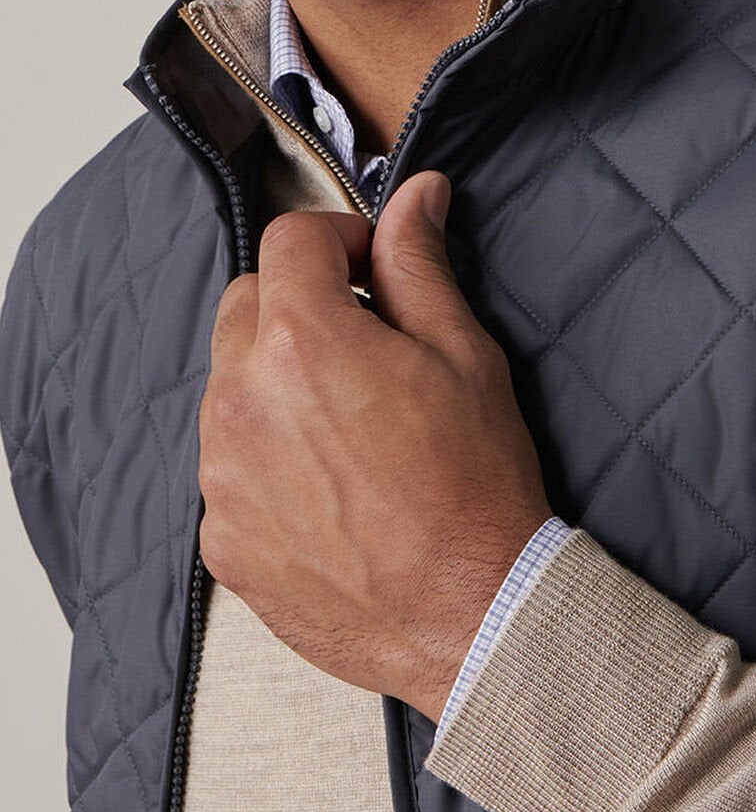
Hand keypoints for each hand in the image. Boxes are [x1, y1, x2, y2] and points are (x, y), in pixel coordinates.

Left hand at [198, 170, 551, 721]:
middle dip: (300, 303)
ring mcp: (223, 476)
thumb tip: (416, 196)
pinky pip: (231, 467)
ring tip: (354, 423)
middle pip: (246, 306)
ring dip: (278, 381)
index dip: (339, 239)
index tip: (370, 268)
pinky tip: (334, 486)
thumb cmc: (477, 484)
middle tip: (367, 341)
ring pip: (231, 387)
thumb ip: (419, 264)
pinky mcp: (222, 538)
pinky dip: (268, 459)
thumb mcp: (463, 353)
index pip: (289, 239)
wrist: (473, 615)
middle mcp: (241, 401)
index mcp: (302, 341)